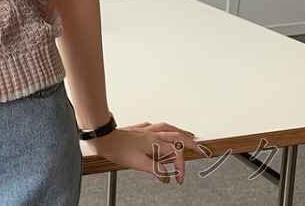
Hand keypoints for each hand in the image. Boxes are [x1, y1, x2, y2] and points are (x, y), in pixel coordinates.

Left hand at [80, 120, 199, 184]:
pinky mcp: (137, 129)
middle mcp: (153, 133)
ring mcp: (145, 130)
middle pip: (177, 136)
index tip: (179, 178)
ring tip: (188, 135)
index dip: (181, 168)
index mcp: (155, 142)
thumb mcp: (139, 163)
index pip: (176, 154)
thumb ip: (156, 168)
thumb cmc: (118, 148)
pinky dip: (162, 128)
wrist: (103, 136)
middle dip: (191, 143)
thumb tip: (167, 175)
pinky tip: (160, 129)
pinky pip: (154, 126)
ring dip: (180, 132)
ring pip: (168, 128)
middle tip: (200, 149)